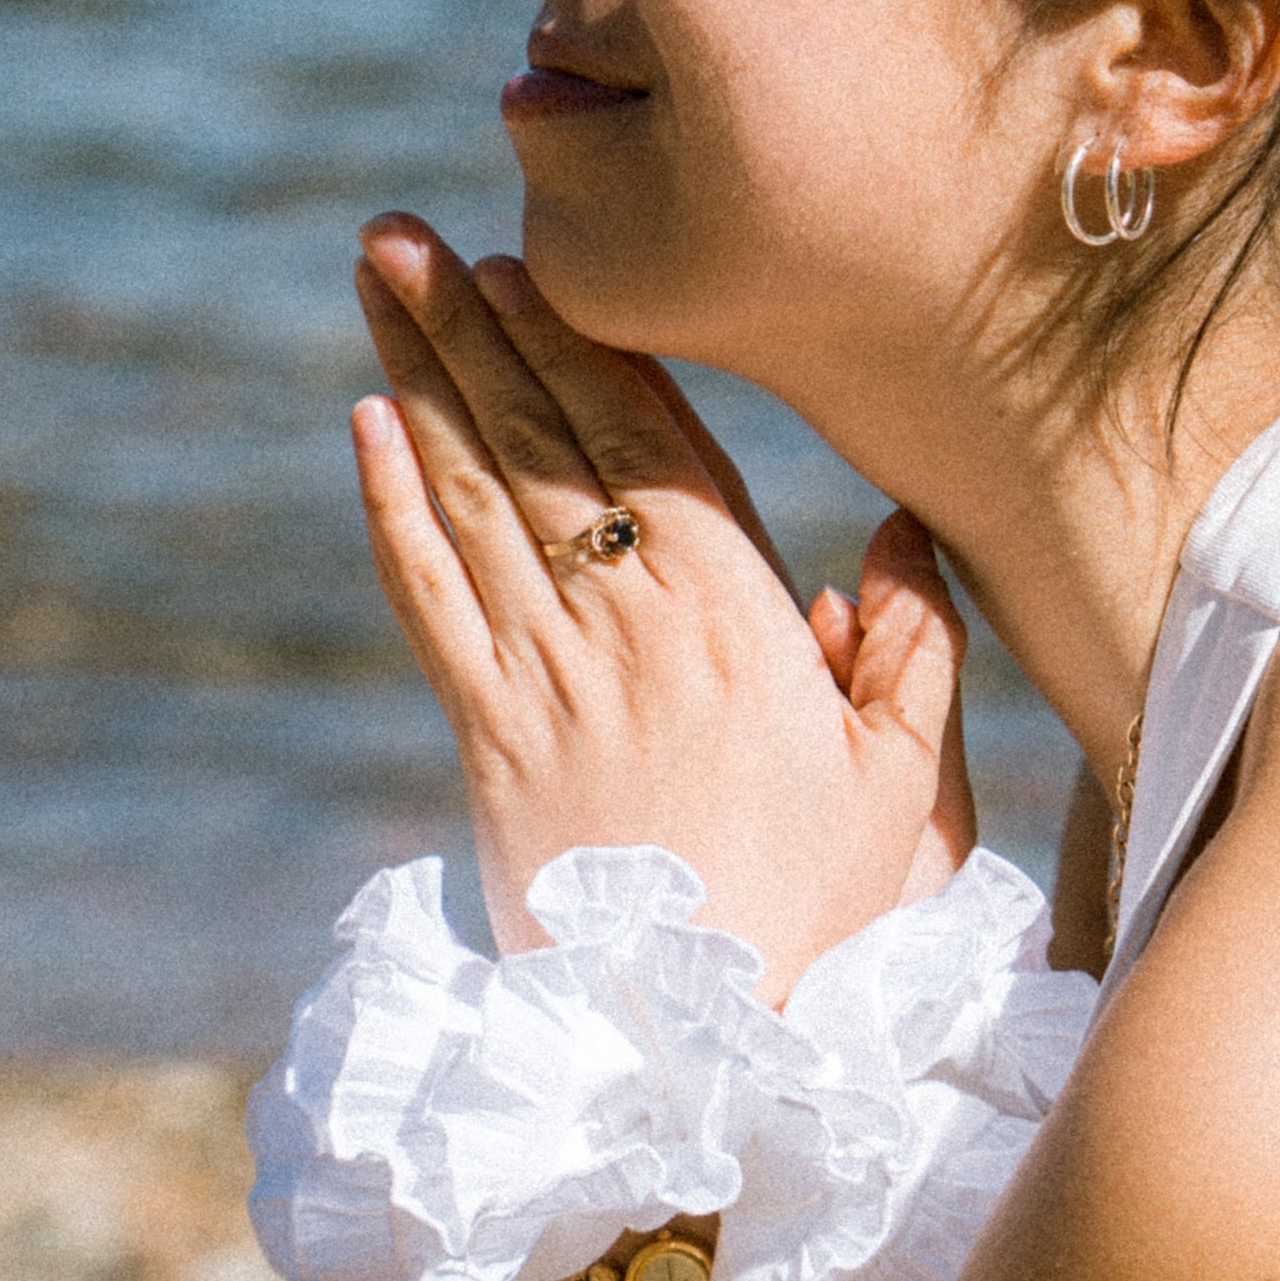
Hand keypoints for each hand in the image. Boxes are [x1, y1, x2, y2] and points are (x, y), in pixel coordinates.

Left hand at [350, 214, 976, 1001]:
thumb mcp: (907, 785)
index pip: (648, 444)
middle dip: (468, 327)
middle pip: (535, 443)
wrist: (697, 1051)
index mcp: (736, 620)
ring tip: (379, 280)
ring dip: (416, 378)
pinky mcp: (487, 742)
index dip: (581, 345)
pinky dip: (390, 505)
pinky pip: (427, 598)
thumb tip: (898, 532)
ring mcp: (544, 681)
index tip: (525, 257)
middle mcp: (626, 627)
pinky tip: (366, 428)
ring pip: (468, 496)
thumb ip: (913, 651)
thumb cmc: (825, 916)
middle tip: (400, 229)